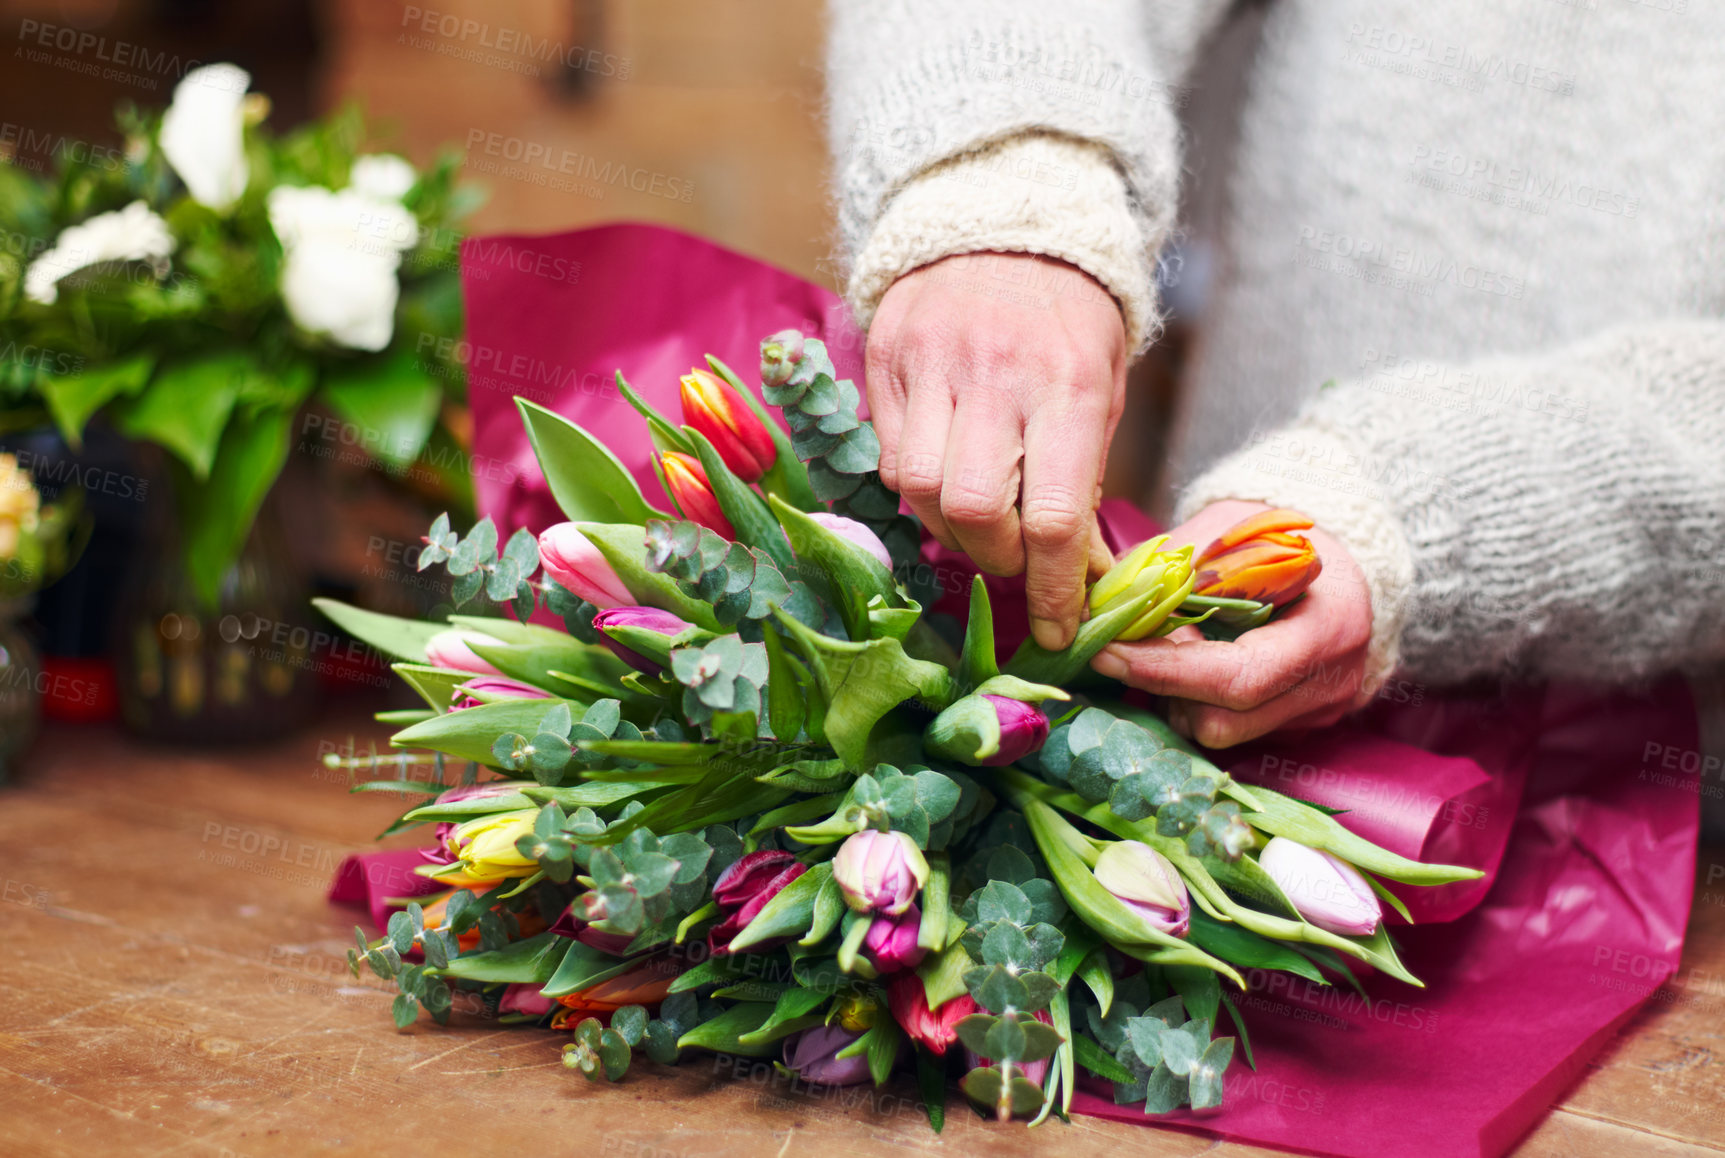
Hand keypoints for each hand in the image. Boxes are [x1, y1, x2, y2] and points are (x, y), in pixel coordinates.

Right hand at [867, 252, 1127, 649]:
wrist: (1006, 221)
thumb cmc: (1068, 319)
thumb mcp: (1102, 390)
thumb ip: (1087, 478)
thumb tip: (1078, 575)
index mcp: (1069, 385)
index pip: (1054, 515)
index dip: (1052, 588)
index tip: (1056, 628)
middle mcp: (996, 375)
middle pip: (974, 511)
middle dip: (999, 556)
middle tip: (1019, 556)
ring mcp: (931, 363)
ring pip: (920, 490)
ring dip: (951, 528)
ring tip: (981, 518)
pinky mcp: (886, 358)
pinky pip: (891, 456)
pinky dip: (919, 487)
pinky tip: (947, 474)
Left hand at [1090, 500, 1375, 746]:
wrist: (1347, 562)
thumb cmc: (1286, 538)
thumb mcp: (1234, 531)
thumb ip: (1176, 566)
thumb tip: (1108, 598)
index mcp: (1326, 628)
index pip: (1237, 676)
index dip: (1165, 670)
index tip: (1107, 651)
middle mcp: (1329, 683)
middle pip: (1224, 720)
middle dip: (1164, 686)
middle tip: (1133, 645)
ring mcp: (1317, 710)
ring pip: (1221, 733)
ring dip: (1177, 698)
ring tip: (1171, 649)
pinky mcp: (1300, 723)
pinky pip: (1234, 729)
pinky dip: (1197, 701)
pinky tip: (1193, 664)